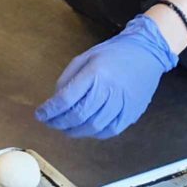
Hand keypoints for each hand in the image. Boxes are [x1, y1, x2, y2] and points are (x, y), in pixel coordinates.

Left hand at [35, 15, 177, 139]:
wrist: (146, 53)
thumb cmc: (113, 53)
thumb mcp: (85, 57)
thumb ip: (68, 78)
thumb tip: (56, 100)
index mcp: (95, 73)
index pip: (67, 98)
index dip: (50, 110)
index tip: (40, 114)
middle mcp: (109, 90)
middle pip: (79, 115)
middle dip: (60, 123)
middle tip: (50, 123)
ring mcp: (123, 104)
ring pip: (94, 126)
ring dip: (75, 131)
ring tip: (65, 129)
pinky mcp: (132, 112)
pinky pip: (111, 130)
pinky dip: (95, 133)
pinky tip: (86, 129)